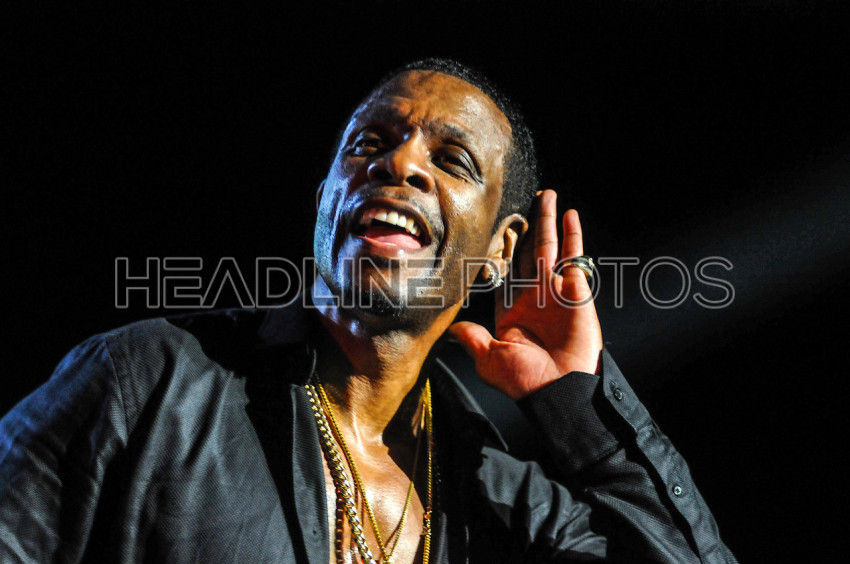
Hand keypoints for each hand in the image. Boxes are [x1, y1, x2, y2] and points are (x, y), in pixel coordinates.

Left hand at [449, 190, 602, 399]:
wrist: (558, 389)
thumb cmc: (524, 380)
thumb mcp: (488, 359)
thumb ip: (472, 338)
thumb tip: (450, 329)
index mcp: (511, 311)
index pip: (504, 272)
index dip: (501, 251)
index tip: (497, 231)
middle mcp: (533, 296)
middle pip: (528, 252)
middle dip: (527, 227)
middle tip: (527, 202)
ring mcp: (556, 290)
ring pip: (549, 246)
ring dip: (548, 220)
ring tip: (547, 196)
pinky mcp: (576, 290)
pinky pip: (574, 256)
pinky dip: (572, 234)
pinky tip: (569, 214)